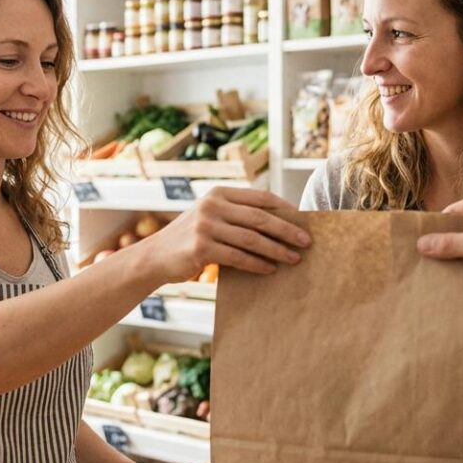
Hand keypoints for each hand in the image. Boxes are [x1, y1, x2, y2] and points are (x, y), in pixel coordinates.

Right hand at [140, 187, 310, 282]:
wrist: (155, 257)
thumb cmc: (190, 239)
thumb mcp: (211, 217)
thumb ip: (237, 215)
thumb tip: (280, 225)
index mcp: (219, 193)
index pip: (260, 197)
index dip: (284, 209)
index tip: (303, 221)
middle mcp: (212, 205)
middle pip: (260, 218)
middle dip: (287, 230)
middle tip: (306, 241)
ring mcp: (206, 226)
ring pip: (252, 239)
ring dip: (276, 250)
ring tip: (294, 259)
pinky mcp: (201, 247)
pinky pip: (238, 257)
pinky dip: (257, 264)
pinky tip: (270, 269)